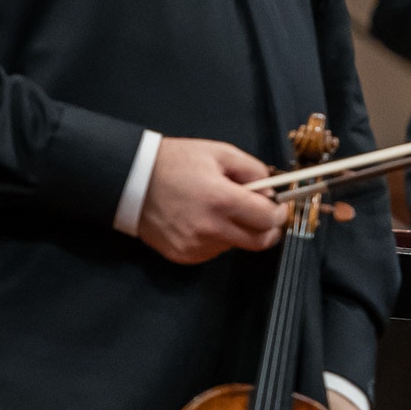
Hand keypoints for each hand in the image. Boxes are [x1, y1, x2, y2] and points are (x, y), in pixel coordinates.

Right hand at [137, 135, 286, 264]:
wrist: (131, 181)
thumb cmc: (175, 163)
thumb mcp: (219, 153)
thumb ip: (253, 170)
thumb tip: (271, 192)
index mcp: (220, 200)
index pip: (267, 219)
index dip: (279, 213)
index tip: (278, 208)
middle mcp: (210, 228)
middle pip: (259, 242)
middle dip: (268, 230)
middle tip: (263, 216)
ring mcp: (196, 245)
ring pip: (235, 246)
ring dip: (238, 232)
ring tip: (219, 210)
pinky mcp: (184, 256)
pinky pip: (214, 251)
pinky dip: (217, 238)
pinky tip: (202, 220)